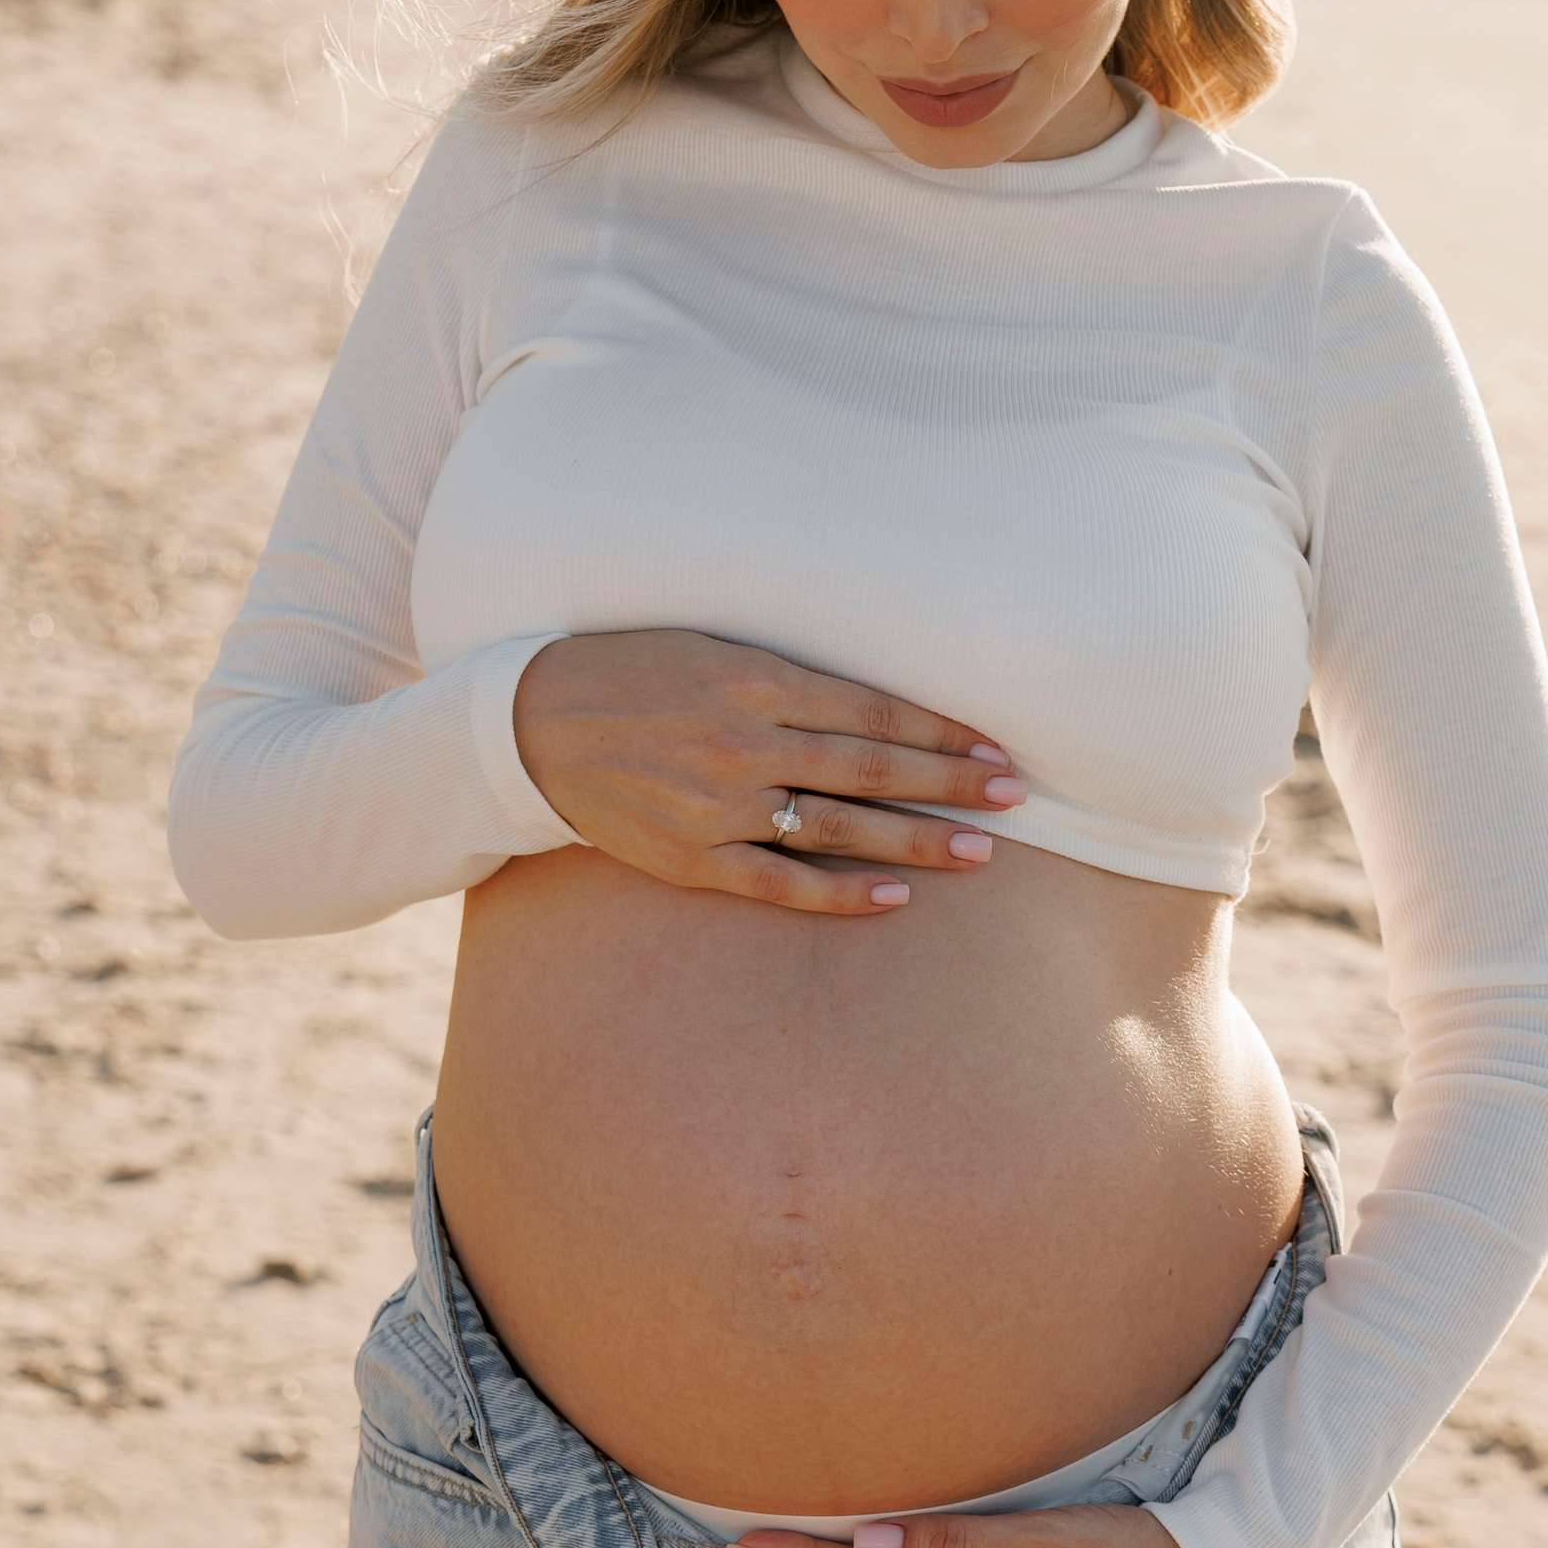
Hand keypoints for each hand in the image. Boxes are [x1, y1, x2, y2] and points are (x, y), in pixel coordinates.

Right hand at [512, 627, 1025, 916]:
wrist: (532, 724)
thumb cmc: (633, 671)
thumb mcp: (714, 647)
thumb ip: (791, 677)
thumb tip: (878, 705)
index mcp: (755, 679)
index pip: (874, 711)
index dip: (942, 731)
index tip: (995, 746)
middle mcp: (745, 743)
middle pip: (873, 769)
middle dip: (951, 783)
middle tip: (1015, 794)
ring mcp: (719, 806)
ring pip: (840, 828)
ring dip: (916, 841)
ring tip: (980, 850)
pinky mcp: (691, 856)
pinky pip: (780, 882)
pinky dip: (840, 893)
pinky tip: (894, 900)